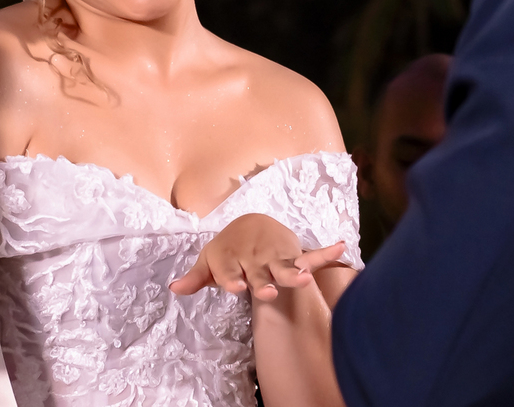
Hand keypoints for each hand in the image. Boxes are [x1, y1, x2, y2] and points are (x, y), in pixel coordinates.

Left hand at [170, 213, 345, 301]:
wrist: (250, 223)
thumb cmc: (227, 251)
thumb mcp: (209, 262)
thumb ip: (195, 278)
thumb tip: (173, 288)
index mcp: (231, 258)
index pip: (229, 271)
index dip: (232, 279)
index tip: (234, 287)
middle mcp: (254, 257)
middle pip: (259, 274)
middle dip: (263, 282)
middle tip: (266, 291)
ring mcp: (275, 256)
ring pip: (285, 266)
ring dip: (294, 272)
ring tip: (303, 278)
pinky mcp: (293, 254)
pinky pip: (311, 254)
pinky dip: (326, 252)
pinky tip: (340, 246)